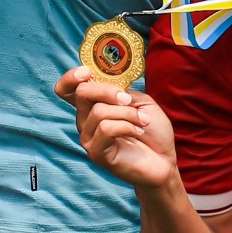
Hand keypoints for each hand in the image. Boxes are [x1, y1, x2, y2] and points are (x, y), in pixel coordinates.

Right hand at [53, 69, 179, 191]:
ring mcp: (88, 137)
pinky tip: (138, 131)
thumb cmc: (153, 132)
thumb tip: (109, 85)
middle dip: (108, 91)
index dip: (71, 77)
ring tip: (143, 122)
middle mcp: (85, 120)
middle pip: (81, 92)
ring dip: (127, 113)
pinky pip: (106, 128)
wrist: (164, 160)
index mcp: (93, 105)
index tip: (87, 72)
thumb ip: (122, 91)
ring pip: (99, 111)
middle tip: (128, 100)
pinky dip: (127, 126)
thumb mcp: (141, 102)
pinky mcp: (95, 152)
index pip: (67, 89)